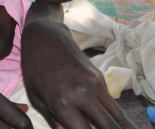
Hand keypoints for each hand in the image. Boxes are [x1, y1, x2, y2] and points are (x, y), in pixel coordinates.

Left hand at [21, 7, 136, 128]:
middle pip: (109, 128)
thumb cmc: (35, 68)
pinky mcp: (102, 80)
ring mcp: (96, 86)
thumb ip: (56, 123)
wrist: (45, 35)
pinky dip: (120, 122)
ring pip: (118, 119)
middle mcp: (84, 94)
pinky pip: (114, 107)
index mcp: (63, 102)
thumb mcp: (38, 98)